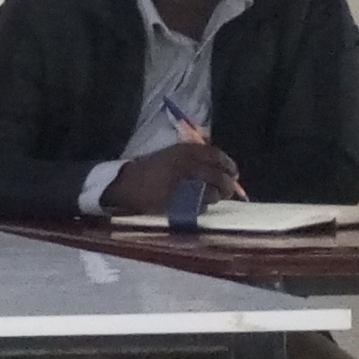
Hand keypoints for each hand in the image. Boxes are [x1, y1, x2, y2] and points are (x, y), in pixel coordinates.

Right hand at [101, 143, 244, 215]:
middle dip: (227, 185)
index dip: (229, 165)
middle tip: (228, 190)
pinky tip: (197, 205)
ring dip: (215, 197)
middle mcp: (186, 165)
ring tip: (211, 198)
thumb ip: (196, 158)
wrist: (125, 184)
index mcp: (185, 151)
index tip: (233, 172)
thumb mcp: (172, 154)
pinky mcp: (177, 201)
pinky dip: (202, 207)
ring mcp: (182, 184)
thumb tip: (224, 170)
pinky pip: (198, 206)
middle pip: (218, 176)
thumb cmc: (151, 169)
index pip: (217, 156)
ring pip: (211, 193)